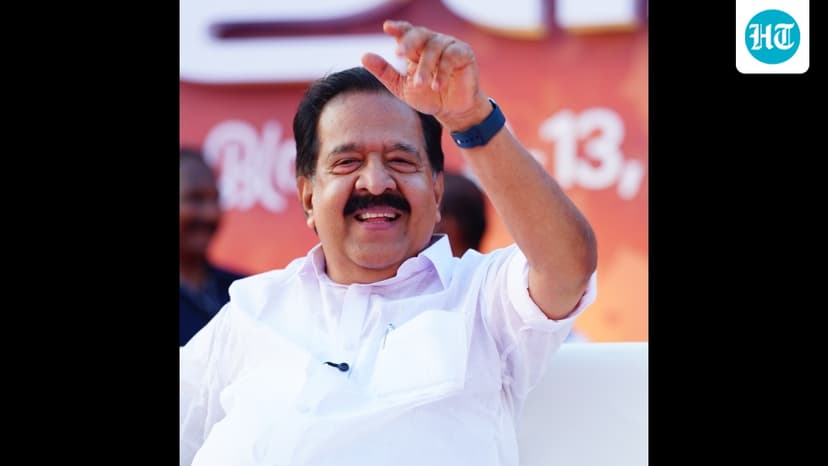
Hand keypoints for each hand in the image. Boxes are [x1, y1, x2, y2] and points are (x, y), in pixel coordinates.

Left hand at [362, 20, 491, 131]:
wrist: (452, 112)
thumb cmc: (427, 96)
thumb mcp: (401, 87)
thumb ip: (384, 71)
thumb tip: (364, 56)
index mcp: (416, 47)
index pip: (406, 32)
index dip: (398, 28)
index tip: (387, 27)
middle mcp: (432, 42)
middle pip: (419, 34)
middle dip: (408, 42)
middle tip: (398, 54)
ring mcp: (449, 45)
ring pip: (434, 48)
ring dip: (425, 67)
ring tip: (421, 85)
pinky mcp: (464, 53)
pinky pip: (451, 57)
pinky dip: (443, 72)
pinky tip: (437, 86)